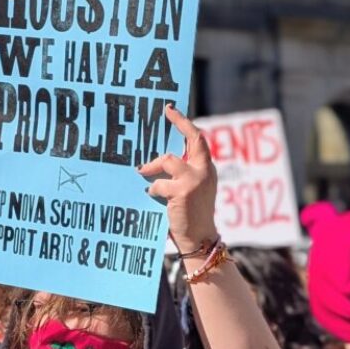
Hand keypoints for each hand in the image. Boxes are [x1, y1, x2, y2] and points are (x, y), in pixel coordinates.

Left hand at [138, 105, 216, 254]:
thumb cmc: (190, 214)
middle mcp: (205, 170)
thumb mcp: (191, 189)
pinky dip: (152, 189)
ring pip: (168, 160)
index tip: (171, 110)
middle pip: (194, 138)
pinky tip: (150, 196)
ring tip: (142, 172)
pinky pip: (158, 183)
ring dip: (152, 167)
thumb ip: (181, 173)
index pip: (198, 139)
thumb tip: (157, 158)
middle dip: (180, 121)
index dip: (185, 123)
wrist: (199, 238)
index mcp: (207, 169)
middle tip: (166, 112)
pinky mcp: (183, 191)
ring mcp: (195, 179)